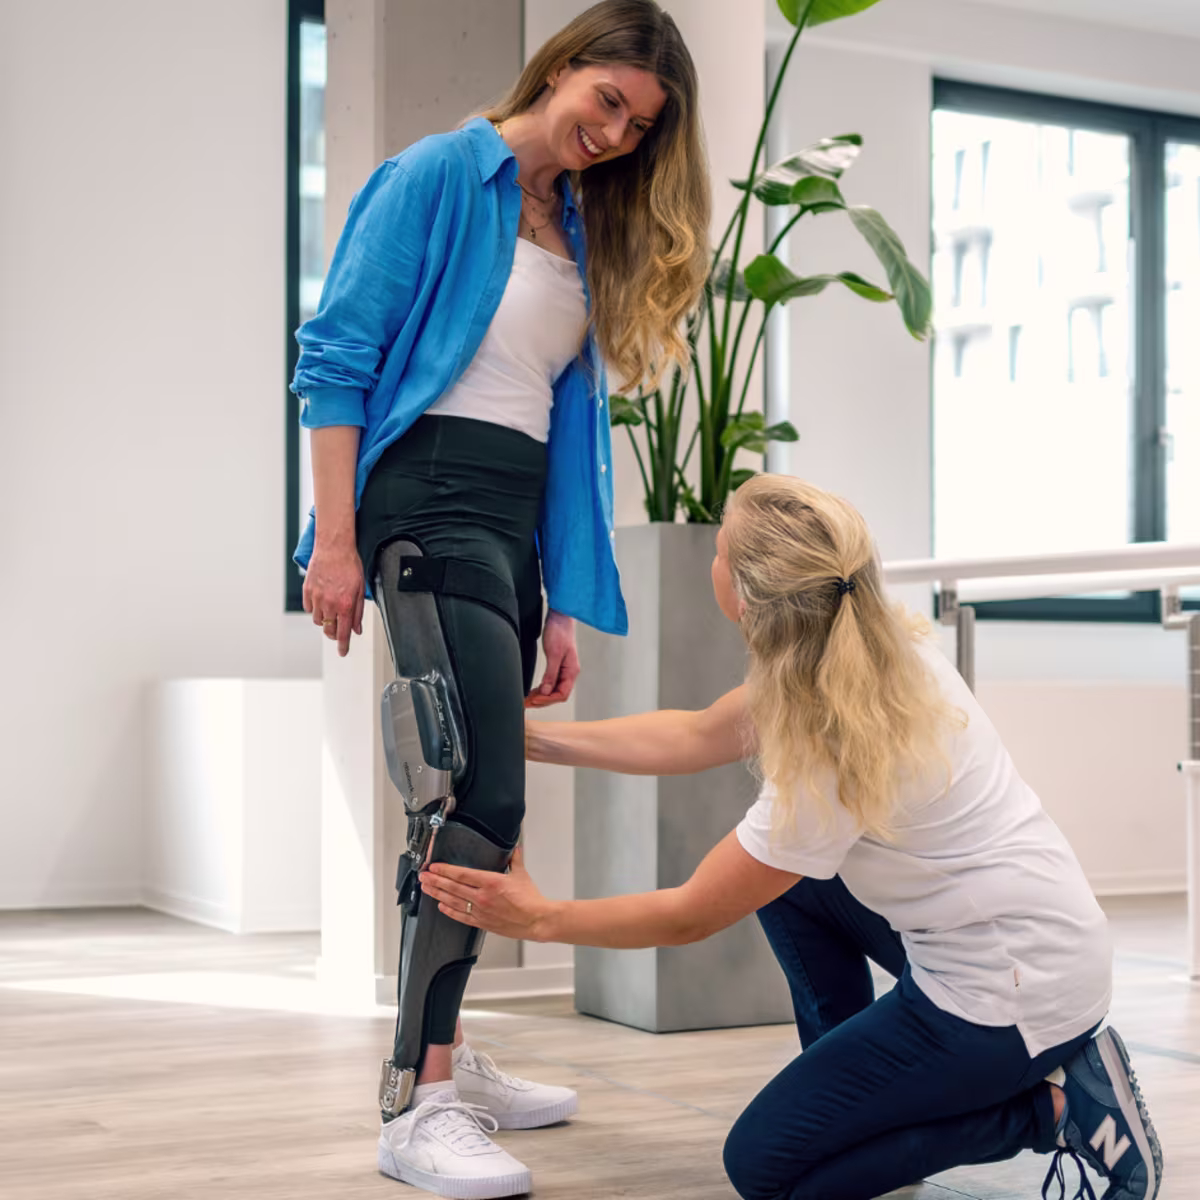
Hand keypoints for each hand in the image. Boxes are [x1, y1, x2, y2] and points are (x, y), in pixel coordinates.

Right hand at [302, 534, 364, 656]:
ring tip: (332, 612)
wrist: (334, 547)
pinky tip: (322, 603)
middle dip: (333, 634)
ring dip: (325, 621)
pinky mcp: (307, 590)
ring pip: (318, 620)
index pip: (343, 633)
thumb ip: (358, 611)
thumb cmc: (349, 565)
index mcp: (345, 605)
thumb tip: (357, 629)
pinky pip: (309, 608)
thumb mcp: (361, 589)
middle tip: (338, 632)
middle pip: (329, 630)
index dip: (343, 646)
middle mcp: (330, 604)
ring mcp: (317, 597)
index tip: (343, 652)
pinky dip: (315, 610)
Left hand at [419, 847, 556, 940]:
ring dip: (438, 894)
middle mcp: (482, 897)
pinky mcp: (482, 922)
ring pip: (453, 901)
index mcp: (491, 882)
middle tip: (423, 877)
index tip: (434, 867)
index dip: (445, 870)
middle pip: (453, 887)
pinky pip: (461, 916)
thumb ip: (514, 859)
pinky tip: (441, 906)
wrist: (536, 920)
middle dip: (435, 881)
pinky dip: (449, 911)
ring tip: (427, 889)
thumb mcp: (521, 874)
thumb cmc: (530, 899)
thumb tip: (514, 848)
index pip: (462, 874)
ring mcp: (480, 911)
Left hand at [526, 610, 579, 706]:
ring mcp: (563, 670)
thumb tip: (546, 691)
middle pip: (557, 694)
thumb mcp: (553, 654)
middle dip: (542, 700)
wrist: (559, 618)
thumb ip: (550, 674)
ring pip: (553, 690)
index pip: (561, 694)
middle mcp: (569, 673)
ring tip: (528, 700)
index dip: (548, 699)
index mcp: (571, 671)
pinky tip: (534, 691)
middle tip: (527, 703)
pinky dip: (542, 689)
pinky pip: (550, 683)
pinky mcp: (557, 666)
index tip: (535, 700)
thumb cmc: (559, 632)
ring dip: (541, 696)